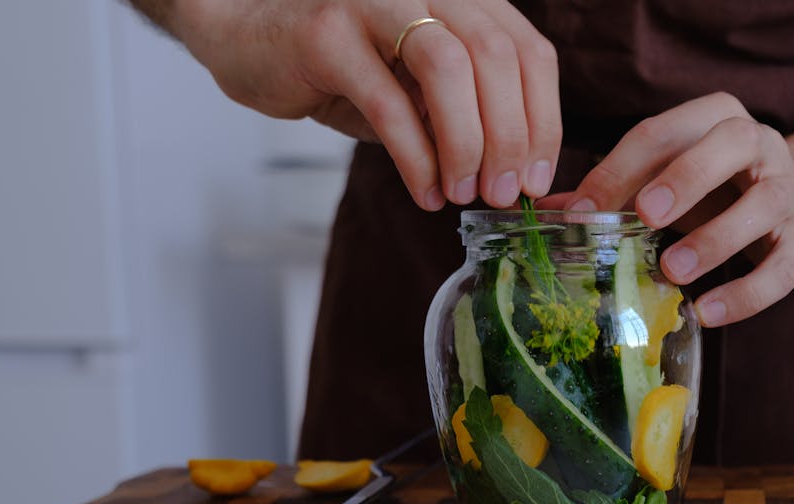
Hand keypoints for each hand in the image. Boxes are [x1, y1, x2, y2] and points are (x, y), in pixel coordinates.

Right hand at [172, 0, 560, 209]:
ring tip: (463, 193)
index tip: (537, 178)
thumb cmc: (342, 70)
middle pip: (497, 56)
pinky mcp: (328, 33)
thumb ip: (462, 117)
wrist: (251, 42)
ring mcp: (375, 3)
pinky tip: (425, 192)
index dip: (543, 119)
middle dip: (511, 138)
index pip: (527, 50)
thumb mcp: (415, 91)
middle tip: (503, 194)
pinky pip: (388, 103)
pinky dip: (415, 158)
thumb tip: (510, 173)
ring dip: (467, 144)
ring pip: (449, 69)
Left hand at [538, 92, 793, 326]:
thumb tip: (545, 212)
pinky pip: (784, 267)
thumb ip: (611, 192)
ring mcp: (791, 188)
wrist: (790, 206)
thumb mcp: (662, 180)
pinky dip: (746, 294)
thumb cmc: (711, 190)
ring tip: (672, 271)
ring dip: (716, 239)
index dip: (619, 169)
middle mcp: (759, 143)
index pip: (662, 132)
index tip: (582, 211)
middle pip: (731, 143)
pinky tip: (707, 312)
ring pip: (765, 204)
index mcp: (712, 119)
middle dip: (685, 178)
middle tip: (645, 215)